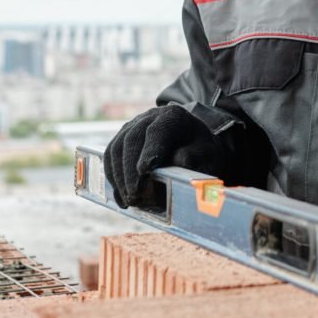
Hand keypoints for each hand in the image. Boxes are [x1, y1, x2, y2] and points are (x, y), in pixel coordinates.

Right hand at [103, 106, 230, 208]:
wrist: (193, 146)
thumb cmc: (200, 152)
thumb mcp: (207, 155)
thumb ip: (195, 157)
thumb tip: (180, 161)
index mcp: (174, 116)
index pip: (158, 131)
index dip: (150, 150)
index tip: (144, 171)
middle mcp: (150, 117)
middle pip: (132, 139)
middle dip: (130, 170)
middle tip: (135, 195)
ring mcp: (133, 125)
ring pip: (117, 147)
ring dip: (119, 176)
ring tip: (128, 200)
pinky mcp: (122, 138)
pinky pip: (110, 155)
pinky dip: (113, 176)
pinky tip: (121, 196)